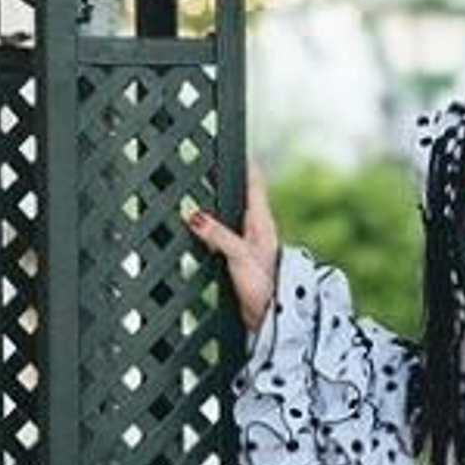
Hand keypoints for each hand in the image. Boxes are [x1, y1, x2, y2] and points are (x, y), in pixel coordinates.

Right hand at [184, 161, 280, 332]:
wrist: (270, 320)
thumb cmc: (264, 288)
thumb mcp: (240, 257)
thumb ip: (219, 236)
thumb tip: (194, 216)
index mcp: (261, 222)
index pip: (253, 182)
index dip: (243, 162)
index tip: (232, 144)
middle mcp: (255, 229)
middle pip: (237, 195)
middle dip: (222, 179)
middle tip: (204, 160)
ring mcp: (247, 243)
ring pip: (227, 214)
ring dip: (214, 202)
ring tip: (196, 185)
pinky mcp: (238, 258)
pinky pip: (220, 233)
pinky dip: (209, 225)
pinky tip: (196, 226)